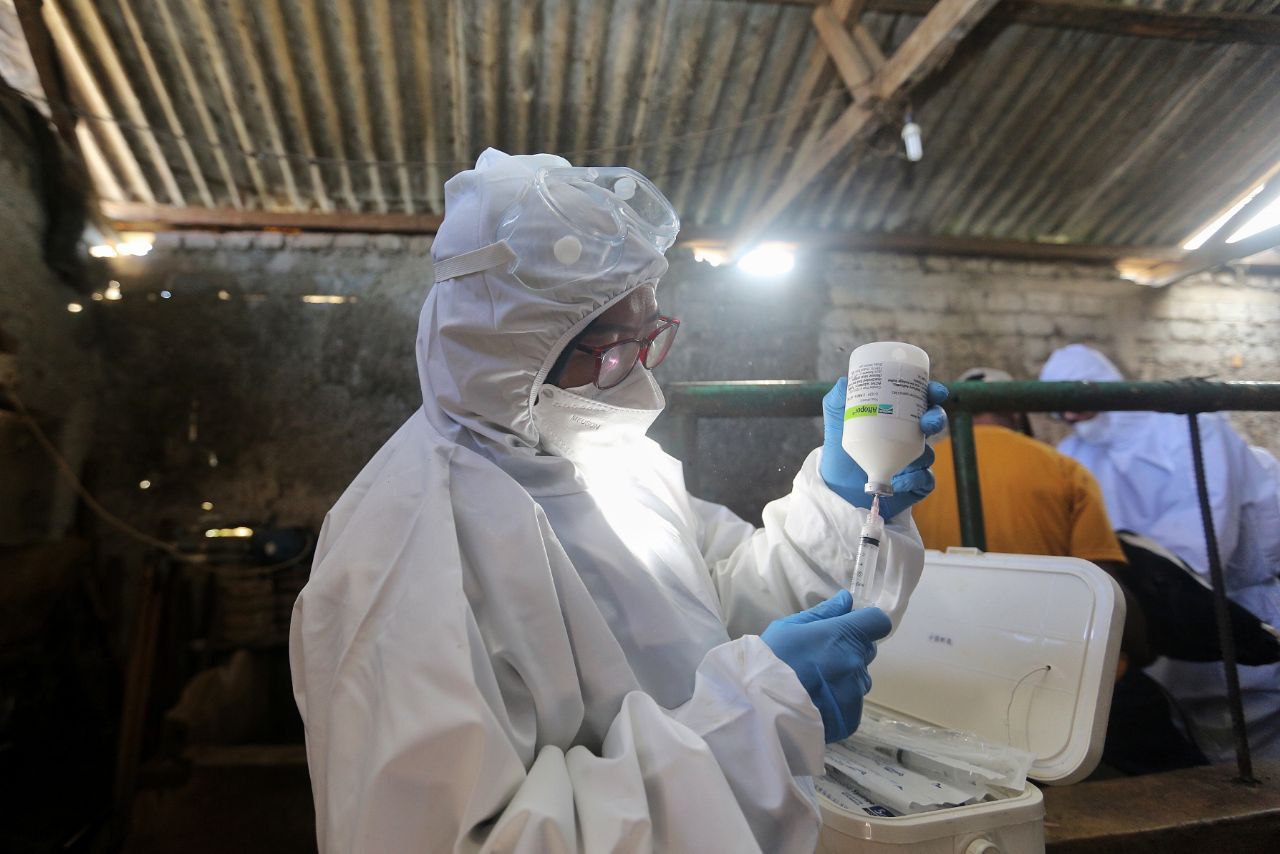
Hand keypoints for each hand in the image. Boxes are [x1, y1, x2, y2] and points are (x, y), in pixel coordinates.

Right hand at [761, 590, 890, 742]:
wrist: (759, 705)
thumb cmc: (771, 659)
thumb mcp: (789, 627)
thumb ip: (823, 613)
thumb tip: (847, 600)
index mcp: (843, 635)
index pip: (878, 622)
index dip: (866, 624)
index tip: (849, 629)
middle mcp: (855, 662)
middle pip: (867, 651)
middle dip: (851, 651)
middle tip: (820, 660)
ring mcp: (854, 692)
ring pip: (860, 680)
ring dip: (845, 679)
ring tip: (815, 686)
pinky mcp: (850, 718)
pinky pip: (852, 705)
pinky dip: (839, 704)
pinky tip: (817, 704)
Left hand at [820, 377, 947, 519]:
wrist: (837, 490)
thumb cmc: (840, 454)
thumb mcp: (836, 425)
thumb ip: (837, 401)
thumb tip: (844, 381)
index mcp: (897, 418)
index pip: (920, 401)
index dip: (933, 393)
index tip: (935, 392)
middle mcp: (909, 437)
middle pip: (933, 423)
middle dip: (936, 419)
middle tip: (927, 422)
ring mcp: (914, 461)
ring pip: (930, 453)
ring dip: (922, 454)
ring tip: (906, 459)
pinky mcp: (915, 483)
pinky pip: (925, 479)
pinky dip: (914, 479)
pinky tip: (899, 481)